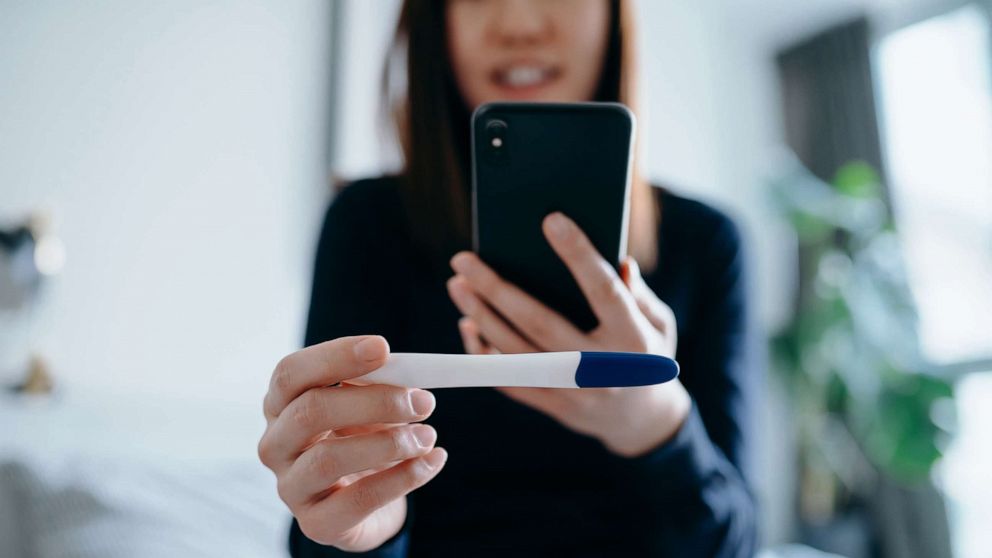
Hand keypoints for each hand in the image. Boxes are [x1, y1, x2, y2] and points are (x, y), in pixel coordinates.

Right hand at [258, 336, 446, 550]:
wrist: (366, 501)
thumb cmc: (363, 438)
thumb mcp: (368, 405)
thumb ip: (379, 384)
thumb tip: (410, 373)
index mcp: (281, 404)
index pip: (291, 372)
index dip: (335, 356)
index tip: (382, 347)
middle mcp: (276, 444)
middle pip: (310, 411)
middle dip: (374, 401)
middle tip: (422, 401)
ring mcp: (291, 487)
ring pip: (329, 459)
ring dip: (390, 443)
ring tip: (428, 436)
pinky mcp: (316, 523)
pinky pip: (358, 500)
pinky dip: (402, 478)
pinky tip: (431, 462)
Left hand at [447, 212, 689, 456]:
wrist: (641, 419)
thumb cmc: (646, 353)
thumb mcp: (658, 322)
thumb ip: (636, 292)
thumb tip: (618, 259)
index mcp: (633, 338)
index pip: (603, 289)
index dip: (578, 254)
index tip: (551, 220)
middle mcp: (601, 367)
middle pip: (540, 322)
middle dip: (496, 288)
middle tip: (463, 259)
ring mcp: (574, 391)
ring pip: (515, 351)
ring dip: (481, 316)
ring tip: (457, 284)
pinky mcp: (552, 405)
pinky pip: (510, 380)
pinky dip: (485, 353)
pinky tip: (468, 324)